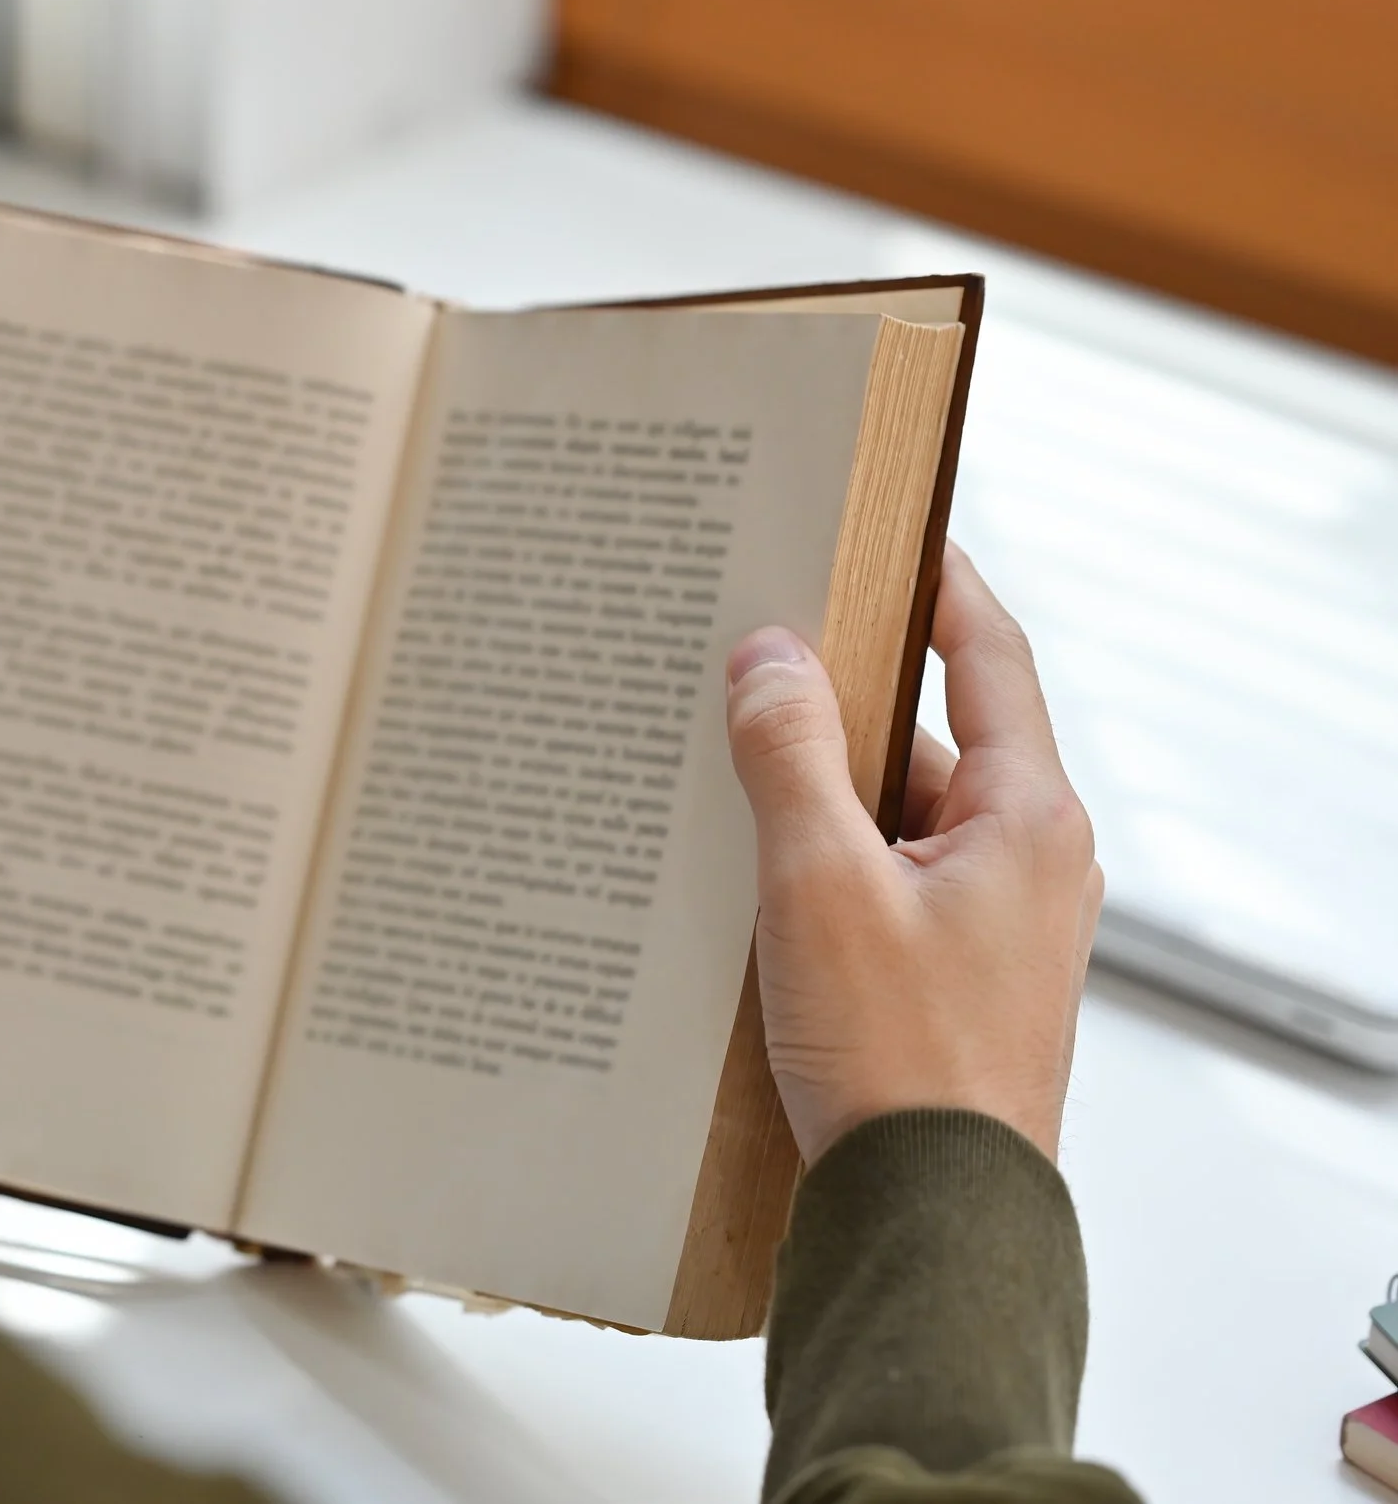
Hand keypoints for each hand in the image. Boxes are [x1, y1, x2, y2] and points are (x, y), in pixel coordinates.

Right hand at [723, 544, 1100, 1165]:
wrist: (933, 1221)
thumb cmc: (896, 1061)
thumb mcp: (821, 885)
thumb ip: (791, 757)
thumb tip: (770, 656)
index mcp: (1026, 818)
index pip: (990, 657)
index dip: (939, 585)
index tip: (892, 530)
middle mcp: (1029, 864)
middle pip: (930, 741)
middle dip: (838, 704)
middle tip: (752, 659)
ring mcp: (997, 929)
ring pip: (899, 821)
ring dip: (820, 800)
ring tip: (721, 781)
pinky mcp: (956, 984)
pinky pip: (888, 889)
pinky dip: (826, 870)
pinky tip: (748, 885)